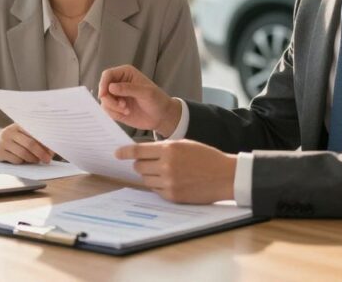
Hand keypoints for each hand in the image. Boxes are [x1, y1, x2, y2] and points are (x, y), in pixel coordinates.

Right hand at [0, 123, 53, 163]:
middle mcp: (10, 131)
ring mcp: (3, 142)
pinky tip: (22, 160)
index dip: (45, 143)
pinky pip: (15, 160)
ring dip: (32, 159)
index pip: (35, 133)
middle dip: (41, 153)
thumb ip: (34, 139)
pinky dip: (22, 162)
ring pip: (23, 153)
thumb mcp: (21, 134)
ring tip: (36, 160)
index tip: (52, 151)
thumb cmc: (12, 139)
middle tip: (47, 160)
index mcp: (18, 125)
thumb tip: (49, 151)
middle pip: (30, 144)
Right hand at [98, 65, 180, 134]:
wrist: (162, 117)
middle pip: (103, 88)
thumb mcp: (146, 93)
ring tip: (126, 110)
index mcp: (126, 73)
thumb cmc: (158, 100)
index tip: (103, 95)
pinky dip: (114, 113)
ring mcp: (117, 96)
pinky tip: (126, 113)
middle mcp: (119, 83)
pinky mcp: (116, 107)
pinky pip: (107, 110)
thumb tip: (110, 87)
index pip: (107, 75)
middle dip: (109, 99)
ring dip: (113, 108)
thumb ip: (128, 89)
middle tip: (122, 106)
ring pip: (104, 100)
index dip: (103, 83)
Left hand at [115, 140, 236, 203]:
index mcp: (169, 149)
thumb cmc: (206, 157)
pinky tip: (171, 181)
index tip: (117, 153)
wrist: (224, 176)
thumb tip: (142, 153)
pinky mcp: (172, 195)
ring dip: (150, 175)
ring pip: (145, 179)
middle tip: (149, 163)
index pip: (138, 151)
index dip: (125, 152)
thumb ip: (163, 148)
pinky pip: (155, 190)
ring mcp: (169, 182)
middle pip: (139, 166)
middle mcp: (166, 165)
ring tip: (165, 172)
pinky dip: (159, 185)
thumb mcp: (185, 144)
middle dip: (141, 164)